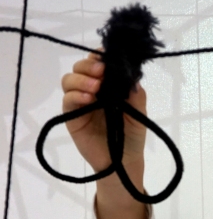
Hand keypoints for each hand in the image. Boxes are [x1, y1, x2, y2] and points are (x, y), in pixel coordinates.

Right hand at [61, 51, 146, 175]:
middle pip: (81, 66)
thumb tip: (130, 73)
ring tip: (96, 87)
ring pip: (70, 79)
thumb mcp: (139, 113)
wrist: (123, 162)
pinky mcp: (71, 116)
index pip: (99, 62)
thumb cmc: (132, 137)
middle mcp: (92, 89)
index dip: (100, 56)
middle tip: (102, 72)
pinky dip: (75, 94)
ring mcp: (80, 102)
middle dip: (90, 65)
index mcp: (108, 85)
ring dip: (81, 78)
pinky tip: (88, 98)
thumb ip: (135, 93)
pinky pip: (67, 99)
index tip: (107, 58)